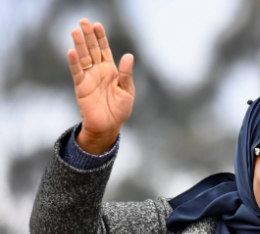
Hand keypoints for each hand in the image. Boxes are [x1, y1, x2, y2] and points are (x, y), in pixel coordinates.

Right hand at [68, 18, 134, 154]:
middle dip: (88, 36)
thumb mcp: (127, 91)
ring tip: (75, 31)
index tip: (98, 25)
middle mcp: (99, 71)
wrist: (108, 126)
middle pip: (92, 49)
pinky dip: (74, 62)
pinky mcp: (81, 87)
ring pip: (83, 58)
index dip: (101, 38)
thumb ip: (126, 74)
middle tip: (83, 21)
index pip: (105, 50)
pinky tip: (71, 51)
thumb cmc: (120, 110)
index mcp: (111, 71)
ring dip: (79, 45)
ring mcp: (89, 78)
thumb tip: (128, 55)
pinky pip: (77, 72)